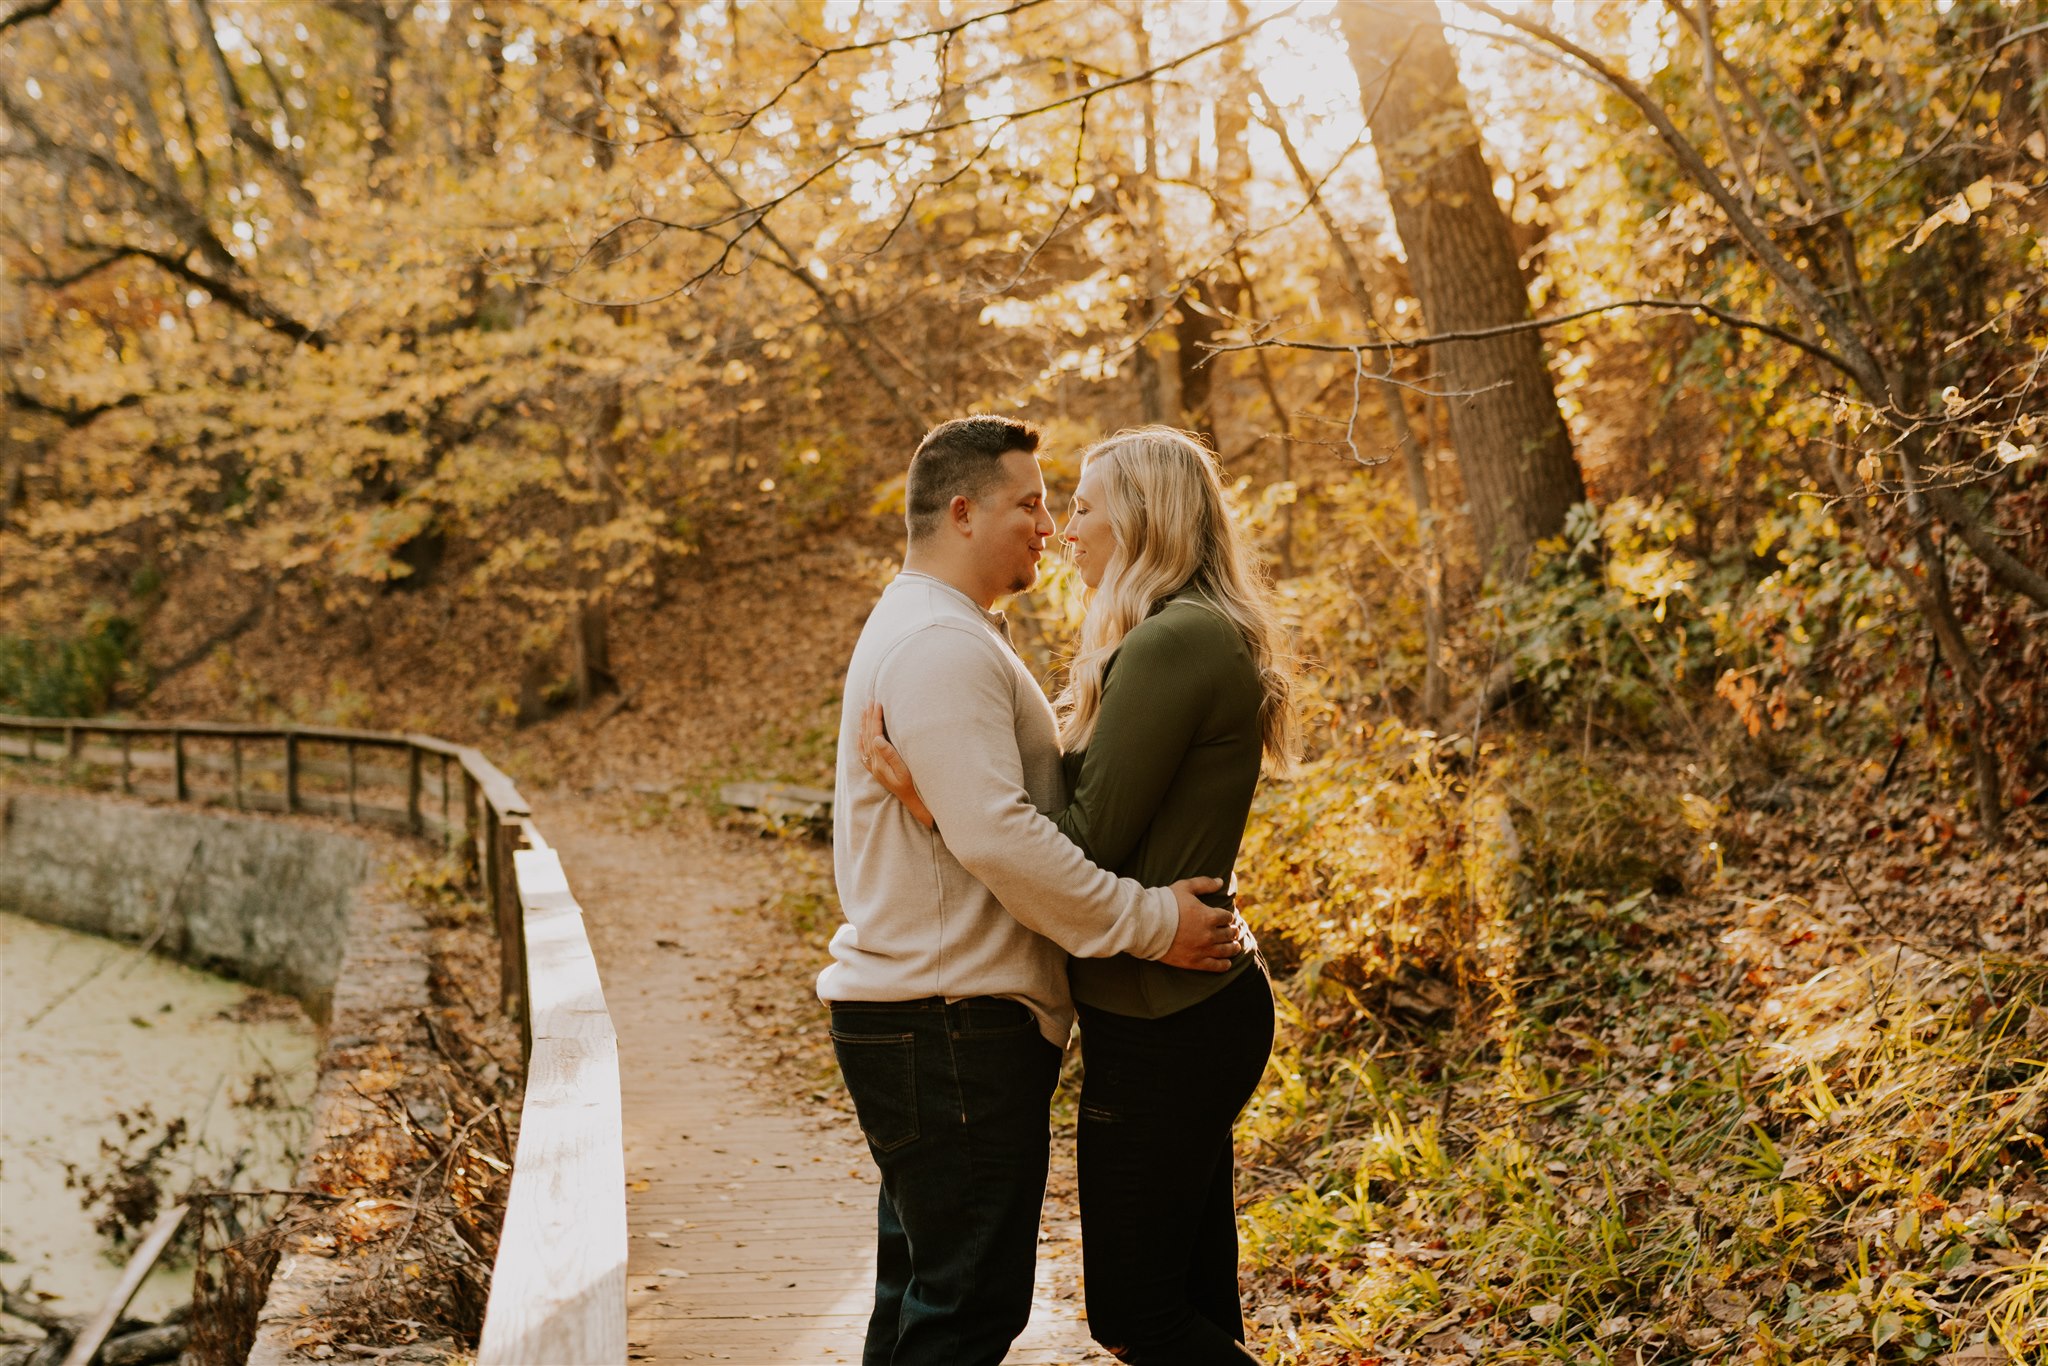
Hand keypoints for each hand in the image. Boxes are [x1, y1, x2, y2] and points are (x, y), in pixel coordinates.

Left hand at [859, 700, 933, 828]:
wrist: (913, 803)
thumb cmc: (914, 787)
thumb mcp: (904, 771)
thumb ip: (890, 755)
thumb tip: (876, 738)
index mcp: (879, 762)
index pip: (875, 734)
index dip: (876, 718)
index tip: (877, 703)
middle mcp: (873, 764)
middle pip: (868, 736)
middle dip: (868, 717)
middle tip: (869, 700)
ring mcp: (873, 768)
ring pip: (865, 741)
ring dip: (864, 724)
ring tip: (863, 709)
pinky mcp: (876, 771)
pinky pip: (864, 752)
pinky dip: (861, 740)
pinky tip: (860, 733)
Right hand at [1160, 876, 1239, 971]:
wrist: (1147, 925)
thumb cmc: (1165, 904)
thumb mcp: (1185, 887)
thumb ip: (1204, 883)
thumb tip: (1220, 881)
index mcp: (1210, 916)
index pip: (1227, 917)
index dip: (1228, 917)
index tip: (1226, 918)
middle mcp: (1210, 934)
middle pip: (1229, 934)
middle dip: (1232, 931)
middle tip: (1233, 931)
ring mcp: (1203, 949)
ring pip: (1226, 950)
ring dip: (1233, 947)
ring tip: (1235, 946)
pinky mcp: (1195, 962)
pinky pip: (1216, 966)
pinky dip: (1224, 964)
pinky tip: (1227, 963)